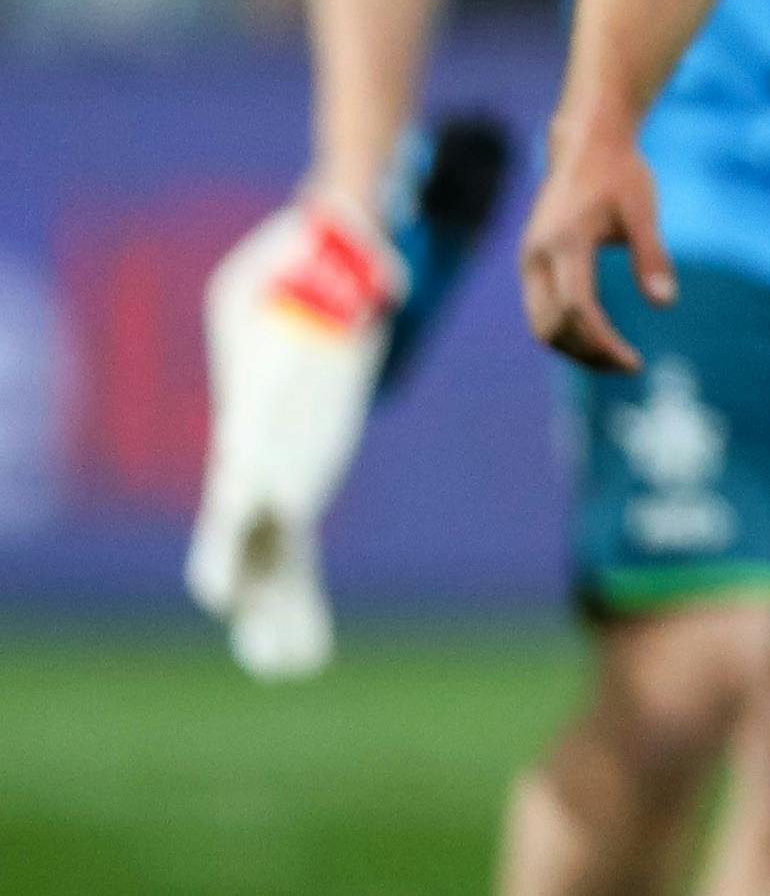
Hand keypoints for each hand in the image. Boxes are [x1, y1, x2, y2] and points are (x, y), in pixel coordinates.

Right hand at [185, 200, 401, 679]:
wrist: (314, 261)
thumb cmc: (298, 252)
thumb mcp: (299, 248)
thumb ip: (334, 261)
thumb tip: (386, 281)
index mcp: (254, 392)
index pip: (247, 446)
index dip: (252, 484)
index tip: (254, 512)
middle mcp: (256, 440)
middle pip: (242, 513)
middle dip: (241, 561)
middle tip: (240, 616)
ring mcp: (276, 466)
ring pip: (271, 550)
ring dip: (275, 605)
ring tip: (287, 664)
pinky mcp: (306, 474)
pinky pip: (298, 547)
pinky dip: (298, 597)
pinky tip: (302, 648)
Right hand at [516, 118, 670, 371]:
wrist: (585, 143)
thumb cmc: (620, 173)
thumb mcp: (642, 209)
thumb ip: (651, 255)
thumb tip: (665, 304)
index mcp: (564, 241)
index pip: (577, 309)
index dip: (603, 343)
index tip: (634, 363)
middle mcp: (536, 255)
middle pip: (551, 327)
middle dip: (588, 354)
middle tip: (627, 365)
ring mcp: (528, 260)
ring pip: (541, 325)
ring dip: (575, 348)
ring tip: (616, 357)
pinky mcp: (531, 262)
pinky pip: (540, 311)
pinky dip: (566, 331)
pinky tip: (598, 337)